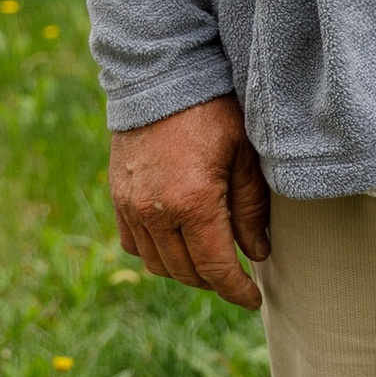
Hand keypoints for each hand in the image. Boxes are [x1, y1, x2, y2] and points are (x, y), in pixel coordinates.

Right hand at [108, 94, 272, 308]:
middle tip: (238, 280)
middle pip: (186, 271)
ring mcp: (130, 206)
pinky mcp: (117, 197)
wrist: (160, 77)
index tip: (253, 299)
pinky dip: (157, 252)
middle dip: (214, 282)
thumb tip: (258, 252)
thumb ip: (251, 207)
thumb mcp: (245, 154)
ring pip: (157, 263)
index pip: (215, 266)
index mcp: (192, 202)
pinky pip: (134, 243)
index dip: (236, 290)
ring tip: (211, 264)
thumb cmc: (212, 110)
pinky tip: (179, 244)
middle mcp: (155, 211)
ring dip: (185, 271)